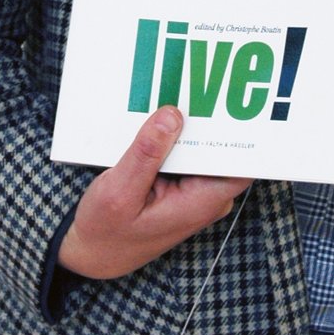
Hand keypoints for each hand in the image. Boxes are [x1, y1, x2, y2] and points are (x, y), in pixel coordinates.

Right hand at [58, 108, 251, 280]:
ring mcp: (195, 190)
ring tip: (175, 90)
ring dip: (188, 124)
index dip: (240, 131)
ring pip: (203, 147)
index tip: (231, 100)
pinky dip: (173, 136)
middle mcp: (206, 196)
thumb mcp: (119, 192)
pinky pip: (186, 153)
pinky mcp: (182, 184)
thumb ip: (147, 154)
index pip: (240, 163)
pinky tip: (158, 116)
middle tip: (193, 82)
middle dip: (209, 118)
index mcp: (200, 203)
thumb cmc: (106, 231)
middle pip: (222, 149)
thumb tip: (172, 116)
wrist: (93, 253)